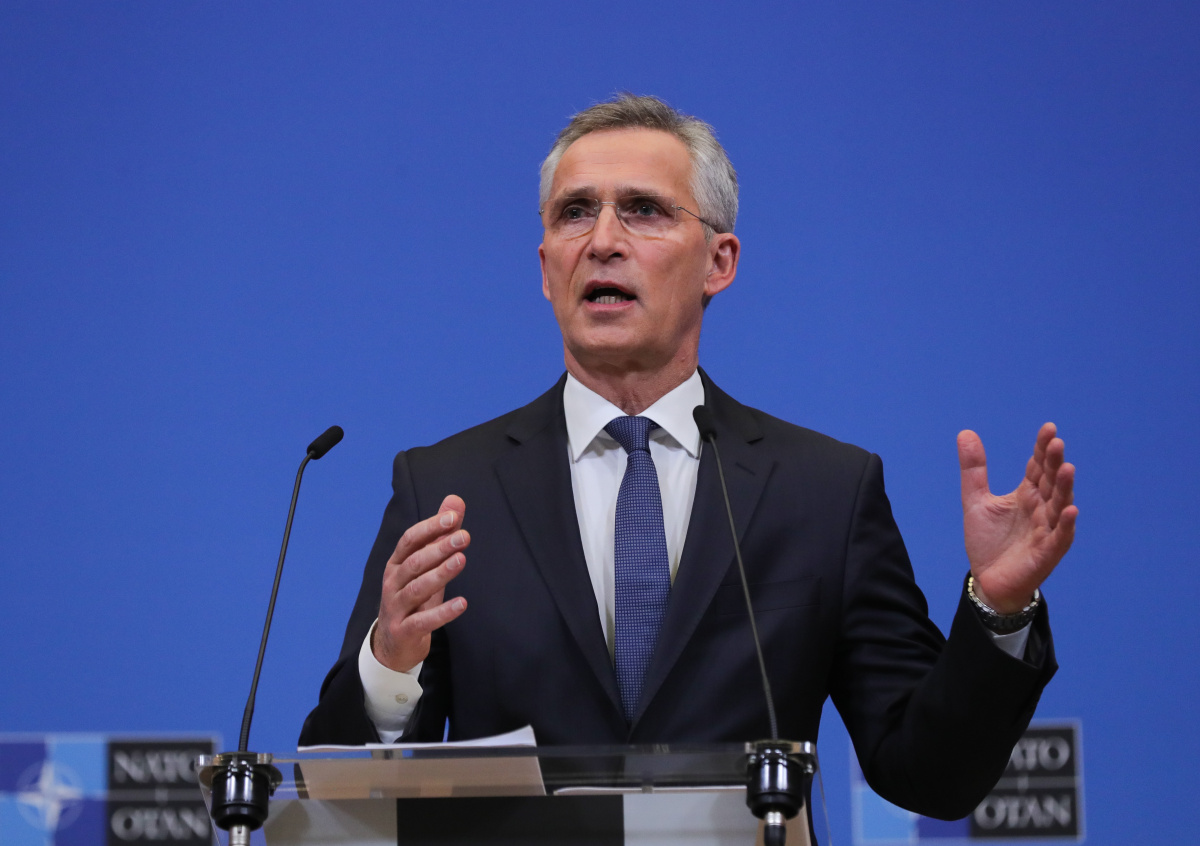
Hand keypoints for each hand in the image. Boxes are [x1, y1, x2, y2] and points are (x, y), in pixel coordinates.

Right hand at [374, 495, 469, 671]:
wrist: (392, 644)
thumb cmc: (413, 598)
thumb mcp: (426, 566)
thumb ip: (440, 534)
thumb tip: (455, 500)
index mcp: (396, 564)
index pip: (410, 540)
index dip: (430, 527)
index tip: (453, 517)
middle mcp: (392, 583)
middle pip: (414, 563)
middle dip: (439, 548)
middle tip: (464, 536)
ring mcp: (395, 608)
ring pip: (417, 589)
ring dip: (440, 574)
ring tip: (461, 561)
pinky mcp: (403, 631)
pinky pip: (423, 621)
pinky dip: (443, 613)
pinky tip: (462, 603)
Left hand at [958, 423, 1076, 613]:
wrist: (987, 580)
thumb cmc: (988, 541)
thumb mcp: (976, 501)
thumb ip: (974, 469)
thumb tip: (965, 432)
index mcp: (1027, 495)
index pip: (1037, 467)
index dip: (1042, 449)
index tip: (1048, 428)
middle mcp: (1041, 509)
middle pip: (1050, 482)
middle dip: (1054, 463)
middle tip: (1056, 442)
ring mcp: (1047, 529)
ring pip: (1059, 505)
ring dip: (1064, 488)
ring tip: (1067, 468)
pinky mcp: (1047, 552)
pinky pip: (1060, 536)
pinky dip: (1066, 524)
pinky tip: (1069, 509)